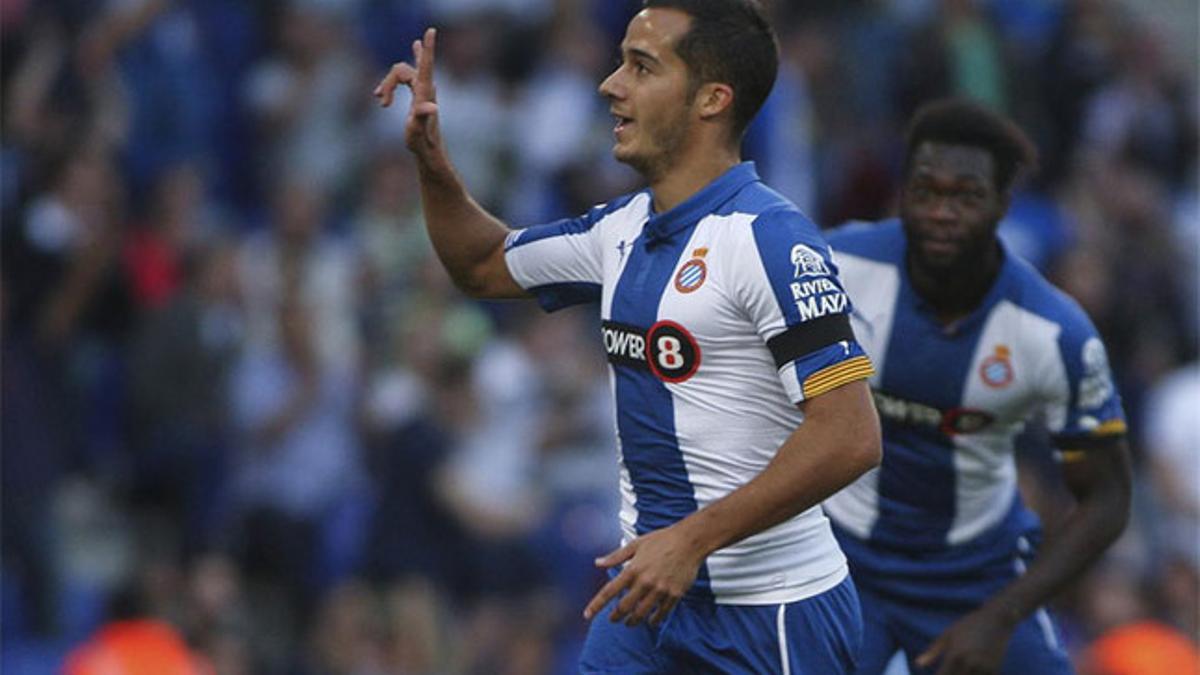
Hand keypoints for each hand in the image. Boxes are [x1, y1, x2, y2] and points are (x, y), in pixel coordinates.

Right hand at [373, 28, 440, 156]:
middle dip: (388, 83)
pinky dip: (393, 79)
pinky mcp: (418, 94)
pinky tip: (400, 67)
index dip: (427, 48)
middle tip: (381, 103)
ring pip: (399, 74)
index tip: (431, 30)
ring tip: (381, 102)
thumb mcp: (417, 129)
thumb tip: (433, 106)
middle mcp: (425, 87)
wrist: (428, 150)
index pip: (426, 65)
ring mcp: (422, 89)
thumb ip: (422, 116)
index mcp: (425, 92)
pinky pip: (407, 74)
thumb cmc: (422, 142)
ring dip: (387, 85)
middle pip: (401, 70)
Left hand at [582, 525, 705, 627]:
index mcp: (632, 569)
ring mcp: (660, 590)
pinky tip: (650, 621)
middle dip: (616, 616)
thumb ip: (616, 557)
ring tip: (630, 622)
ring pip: (642, 614)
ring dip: (633, 621)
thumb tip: (597, 563)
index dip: (596, 605)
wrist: (689, 541)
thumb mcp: (636, 544)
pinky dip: (654, 620)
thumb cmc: (662, 540)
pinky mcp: (674, 594)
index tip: (587, 615)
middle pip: (624, 607)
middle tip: (613, 619)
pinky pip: (661, 613)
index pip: (609, 592)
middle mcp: (645, 582)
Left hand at [915, 606, 1016, 674]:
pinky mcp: (994, 670)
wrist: (997, 620)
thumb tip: (918, 664)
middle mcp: (970, 663)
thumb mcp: (948, 634)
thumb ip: (932, 651)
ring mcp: (983, 668)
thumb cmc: (968, 625)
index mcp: (955, 655)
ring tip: (958, 670)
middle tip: (947, 671)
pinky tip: (969, 671)